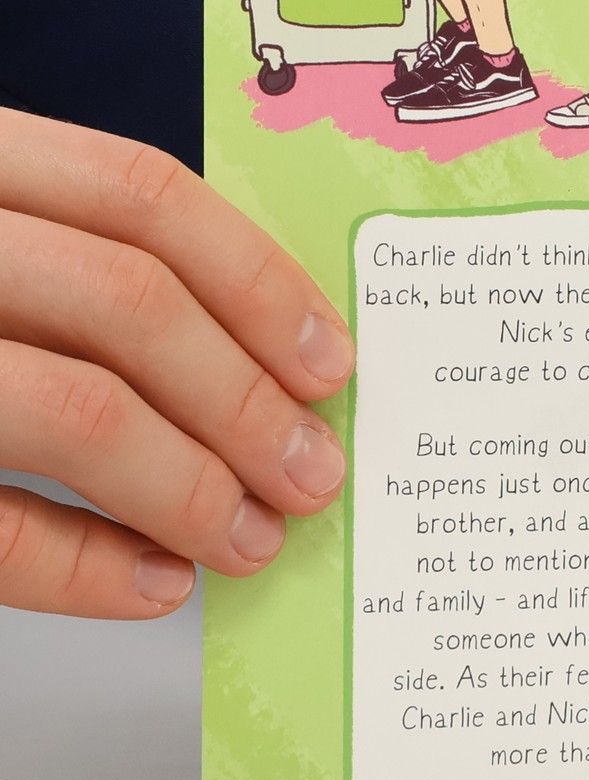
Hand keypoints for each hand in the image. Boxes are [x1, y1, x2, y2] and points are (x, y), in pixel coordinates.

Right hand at [0, 111, 352, 618]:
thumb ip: (67, 261)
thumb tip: (255, 354)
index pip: (140, 194)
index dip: (256, 280)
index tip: (329, 361)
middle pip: (126, 300)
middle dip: (244, 399)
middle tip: (313, 471)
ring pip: (73, 406)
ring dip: (189, 486)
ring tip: (250, 538)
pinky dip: (82, 565)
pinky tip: (151, 585)